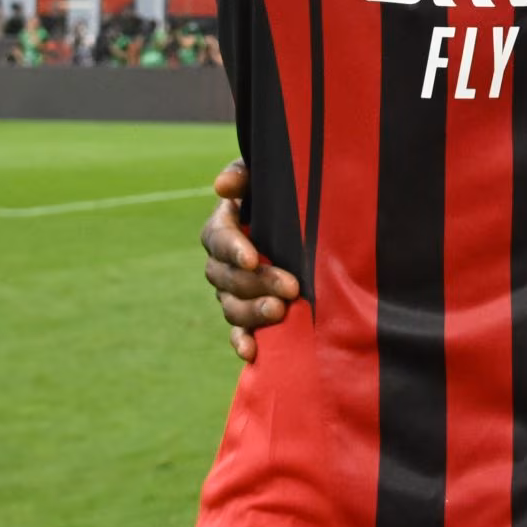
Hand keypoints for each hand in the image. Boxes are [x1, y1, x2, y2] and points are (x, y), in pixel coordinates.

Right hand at [201, 158, 299, 362]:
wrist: (307, 223)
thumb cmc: (287, 191)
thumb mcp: (268, 176)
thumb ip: (244, 174)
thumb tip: (222, 186)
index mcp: (224, 226)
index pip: (219, 239)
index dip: (233, 249)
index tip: (253, 258)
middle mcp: (224, 261)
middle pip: (227, 278)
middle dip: (257, 284)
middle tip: (292, 287)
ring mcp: (233, 290)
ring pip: (231, 306)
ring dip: (253, 313)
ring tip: (280, 312)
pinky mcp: (248, 313)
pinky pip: (237, 332)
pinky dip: (242, 342)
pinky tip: (252, 352)